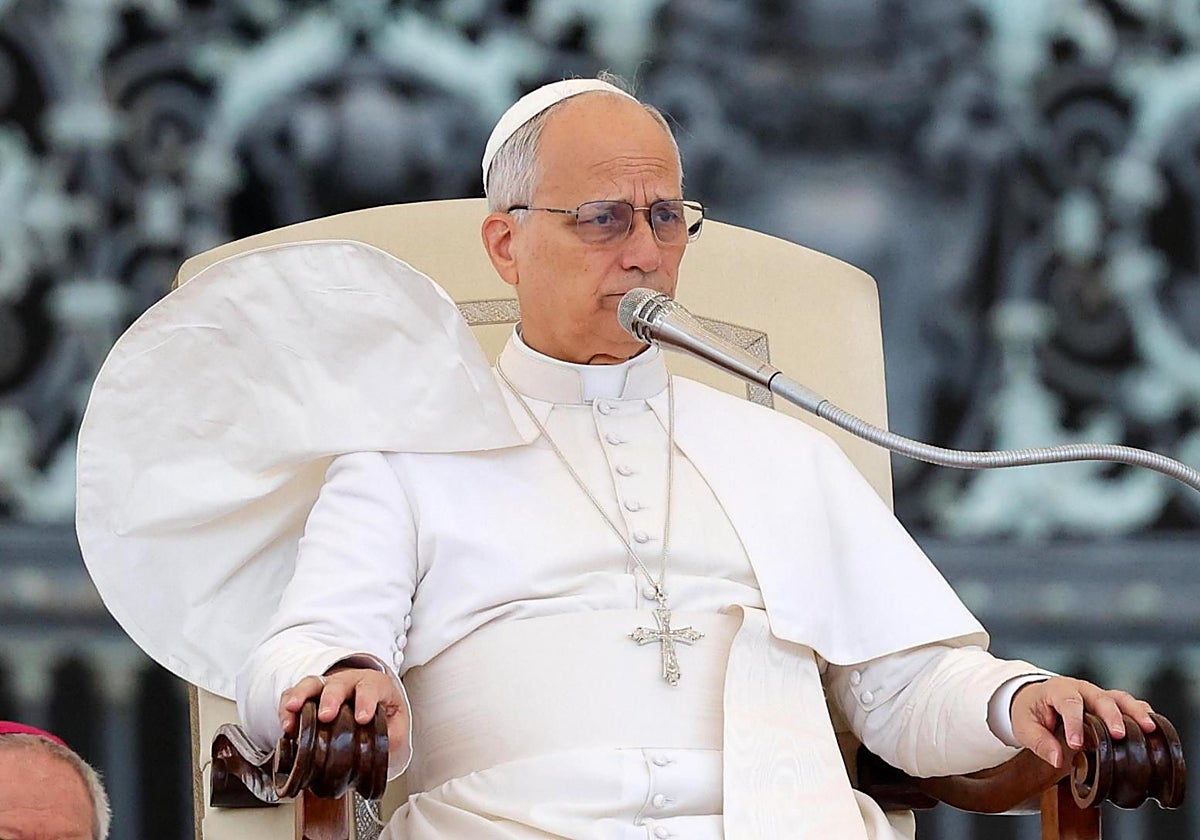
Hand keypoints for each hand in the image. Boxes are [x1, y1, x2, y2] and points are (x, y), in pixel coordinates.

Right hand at [278, 667, 408, 754]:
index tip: (362, 718)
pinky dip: (287, 707)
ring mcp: (326, 687)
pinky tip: (286, 724)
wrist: (369, 707)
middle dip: (331, 698)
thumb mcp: (396, 724)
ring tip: (293, 710)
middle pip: (339, 683)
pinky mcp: (308, 697)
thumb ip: (393, 734)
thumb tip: (383, 747)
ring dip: (301, 696)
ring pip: (312, 684)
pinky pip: (294, 695)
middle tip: (326, 716)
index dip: (366, 700)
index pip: (371, 686)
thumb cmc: (382, 715)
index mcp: (374, 685)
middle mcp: (349, 682)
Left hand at [1010, 677, 1155, 767]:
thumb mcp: (1024, 727)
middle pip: (1099, 697)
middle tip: (1119, 735)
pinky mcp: (1110, 704)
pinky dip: (1142, 713)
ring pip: (1119, 698)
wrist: (1036, 702)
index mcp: (1056, 689)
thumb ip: (1039, 742)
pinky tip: (1153, 727)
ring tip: (1148, 728)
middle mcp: (1080, 688)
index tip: (1076, 745)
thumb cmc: (1031, 713)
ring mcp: (1097, 695)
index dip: (1074, 722)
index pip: (1067, 702)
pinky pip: (1129, 705)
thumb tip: (1058, 759)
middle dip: (1111, 715)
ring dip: (1134, 712)